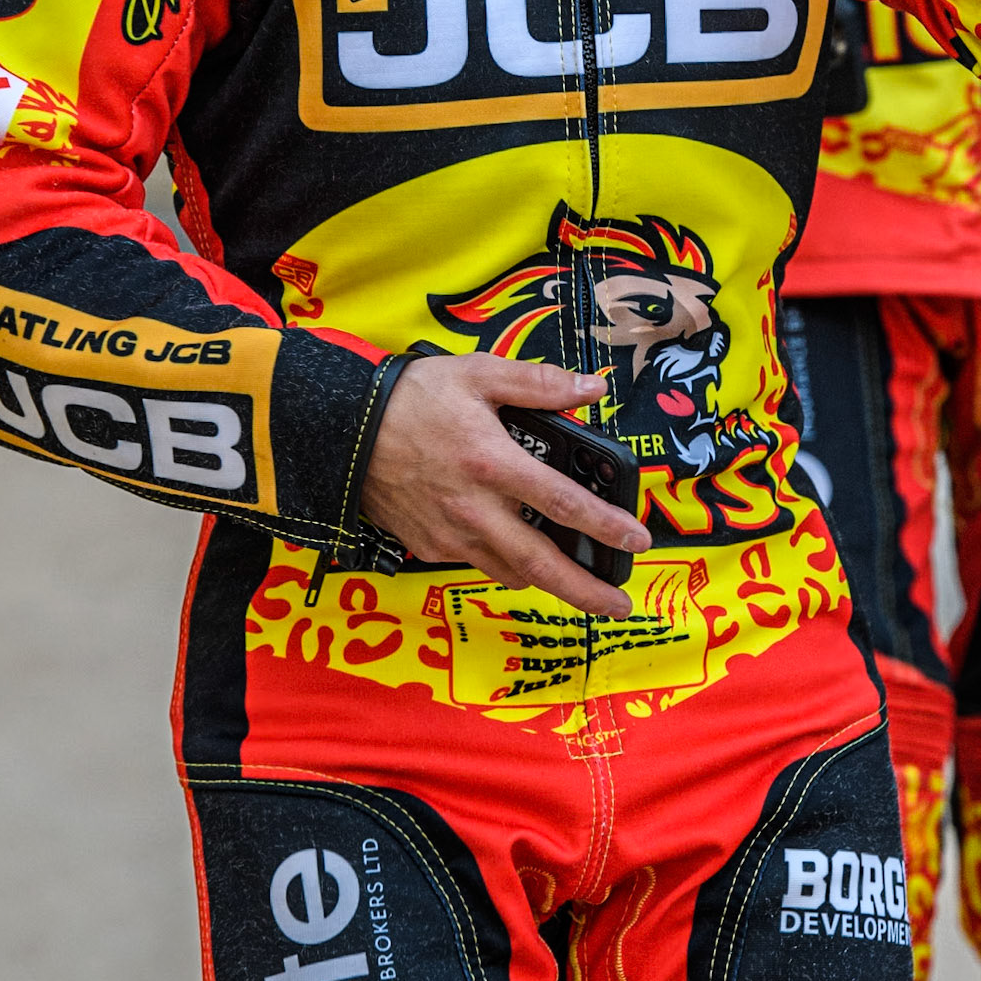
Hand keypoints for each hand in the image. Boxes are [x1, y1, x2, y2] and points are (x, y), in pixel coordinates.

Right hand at [360, 354, 650, 616]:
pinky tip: (516, 553)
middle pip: (541, 564)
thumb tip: (593, 388)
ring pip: (509, 573)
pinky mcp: (428, 546)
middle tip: (619, 606)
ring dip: (548, 584)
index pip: (563, 503)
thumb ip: (539, 384)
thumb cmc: (411, 398)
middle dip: (587, 591)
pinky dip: (503, 564)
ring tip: (579, 588)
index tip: (637, 539)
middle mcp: (474, 509)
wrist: (343, 428)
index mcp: (492, 463)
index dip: (605, 525)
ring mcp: (450, 534)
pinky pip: (475, 563)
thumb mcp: (478, 374)